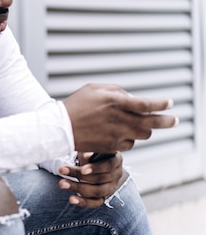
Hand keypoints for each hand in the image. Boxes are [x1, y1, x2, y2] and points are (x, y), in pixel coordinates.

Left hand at [58, 151, 127, 207]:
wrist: (101, 164)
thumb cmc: (94, 152)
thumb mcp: (93, 147)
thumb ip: (89, 148)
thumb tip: (83, 152)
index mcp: (116, 160)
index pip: (108, 165)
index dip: (95, 167)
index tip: (82, 167)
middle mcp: (116, 175)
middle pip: (99, 178)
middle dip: (78, 175)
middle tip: (61, 170)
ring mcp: (111, 187)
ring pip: (97, 191)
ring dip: (78, 188)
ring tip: (62, 184)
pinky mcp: (104, 197)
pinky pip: (95, 203)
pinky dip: (83, 202)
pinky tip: (71, 199)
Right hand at [63, 83, 177, 151]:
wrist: (60, 128)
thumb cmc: (76, 105)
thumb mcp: (94, 88)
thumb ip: (116, 91)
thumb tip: (133, 98)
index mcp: (115, 102)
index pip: (146, 104)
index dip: (161, 104)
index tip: (170, 103)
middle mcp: (119, 119)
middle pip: (151, 123)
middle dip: (166, 121)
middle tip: (174, 120)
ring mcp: (116, 134)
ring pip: (143, 135)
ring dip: (145, 130)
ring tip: (141, 125)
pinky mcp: (111, 146)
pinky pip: (130, 144)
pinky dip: (129, 139)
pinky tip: (121, 133)